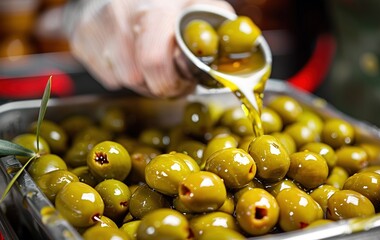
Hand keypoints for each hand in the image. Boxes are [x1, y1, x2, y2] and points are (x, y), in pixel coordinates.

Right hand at [66, 0, 233, 97]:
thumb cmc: (169, 2)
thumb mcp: (199, 5)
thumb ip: (219, 27)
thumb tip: (238, 53)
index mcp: (154, 7)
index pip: (153, 60)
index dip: (170, 81)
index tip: (182, 83)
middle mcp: (120, 12)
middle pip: (136, 77)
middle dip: (157, 84)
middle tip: (169, 78)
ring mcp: (95, 24)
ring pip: (121, 79)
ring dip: (141, 80)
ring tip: (152, 62)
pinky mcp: (80, 37)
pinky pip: (106, 76)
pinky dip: (121, 73)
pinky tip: (132, 56)